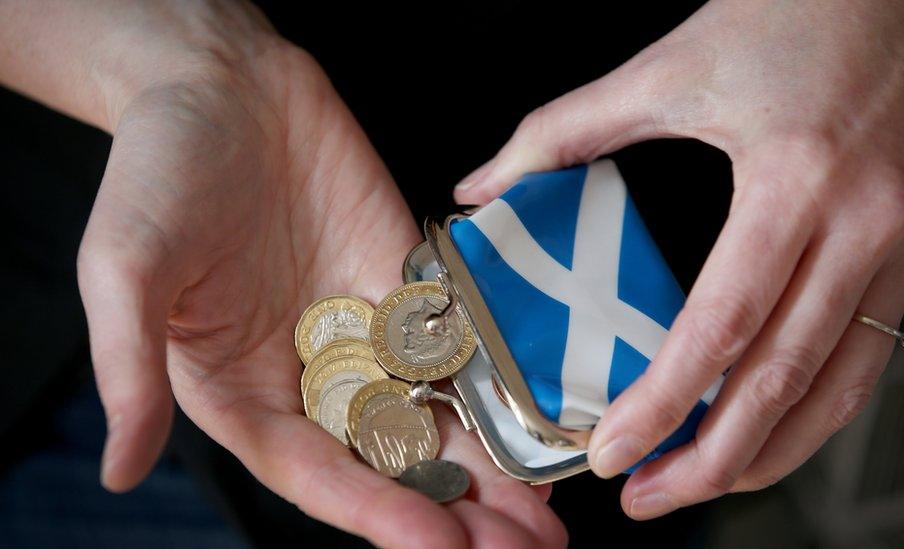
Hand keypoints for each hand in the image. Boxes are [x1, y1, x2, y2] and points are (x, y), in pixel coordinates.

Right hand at [76, 10, 564, 547]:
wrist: (223, 83)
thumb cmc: (157, 170)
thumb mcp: (126, 265)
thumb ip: (127, 367)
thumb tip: (116, 471)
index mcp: (242, 392)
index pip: (314, 472)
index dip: (375, 511)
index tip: (437, 544)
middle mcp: (310, 375)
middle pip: (388, 462)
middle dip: (452, 511)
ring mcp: (365, 333)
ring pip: (434, 416)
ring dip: (489, 467)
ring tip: (544, 515)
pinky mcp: (406, 287)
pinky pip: (456, 345)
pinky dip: (496, 385)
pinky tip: (539, 419)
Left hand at [455, 0, 903, 519]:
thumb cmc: (791, 10)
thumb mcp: (669, 66)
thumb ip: (564, 129)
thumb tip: (485, 184)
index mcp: (792, 179)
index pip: (721, 325)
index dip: (664, 403)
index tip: (613, 452)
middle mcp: (861, 223)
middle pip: (784, 380)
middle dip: (712, 460)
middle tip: (647, 497)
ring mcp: (900, 241)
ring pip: (839, 386)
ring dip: (770, 453)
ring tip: (702, 484)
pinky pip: (869, 353)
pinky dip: (817, 408)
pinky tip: (770, 430)